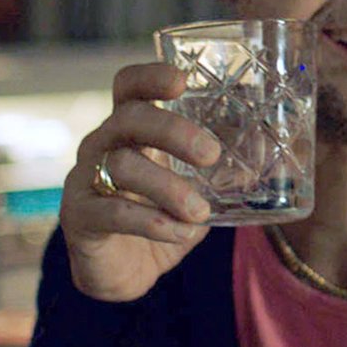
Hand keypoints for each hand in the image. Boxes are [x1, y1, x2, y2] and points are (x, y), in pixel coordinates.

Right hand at [59, 63, 221, 301]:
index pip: (128, 87)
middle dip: (172, 130)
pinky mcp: (79, 217)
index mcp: (128, 130)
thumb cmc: (158, 216)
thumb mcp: (193, 189)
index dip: (150, 76)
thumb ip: (221, 174)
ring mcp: (85, 179)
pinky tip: (179, 232)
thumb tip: (266, 158)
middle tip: (210, 154)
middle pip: (129, 118)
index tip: (182, 80)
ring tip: (200, 212)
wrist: (120, 271)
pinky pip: (112, 211)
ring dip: (168, 187)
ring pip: (121, 165)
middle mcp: (102, 145)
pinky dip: (150, 221)